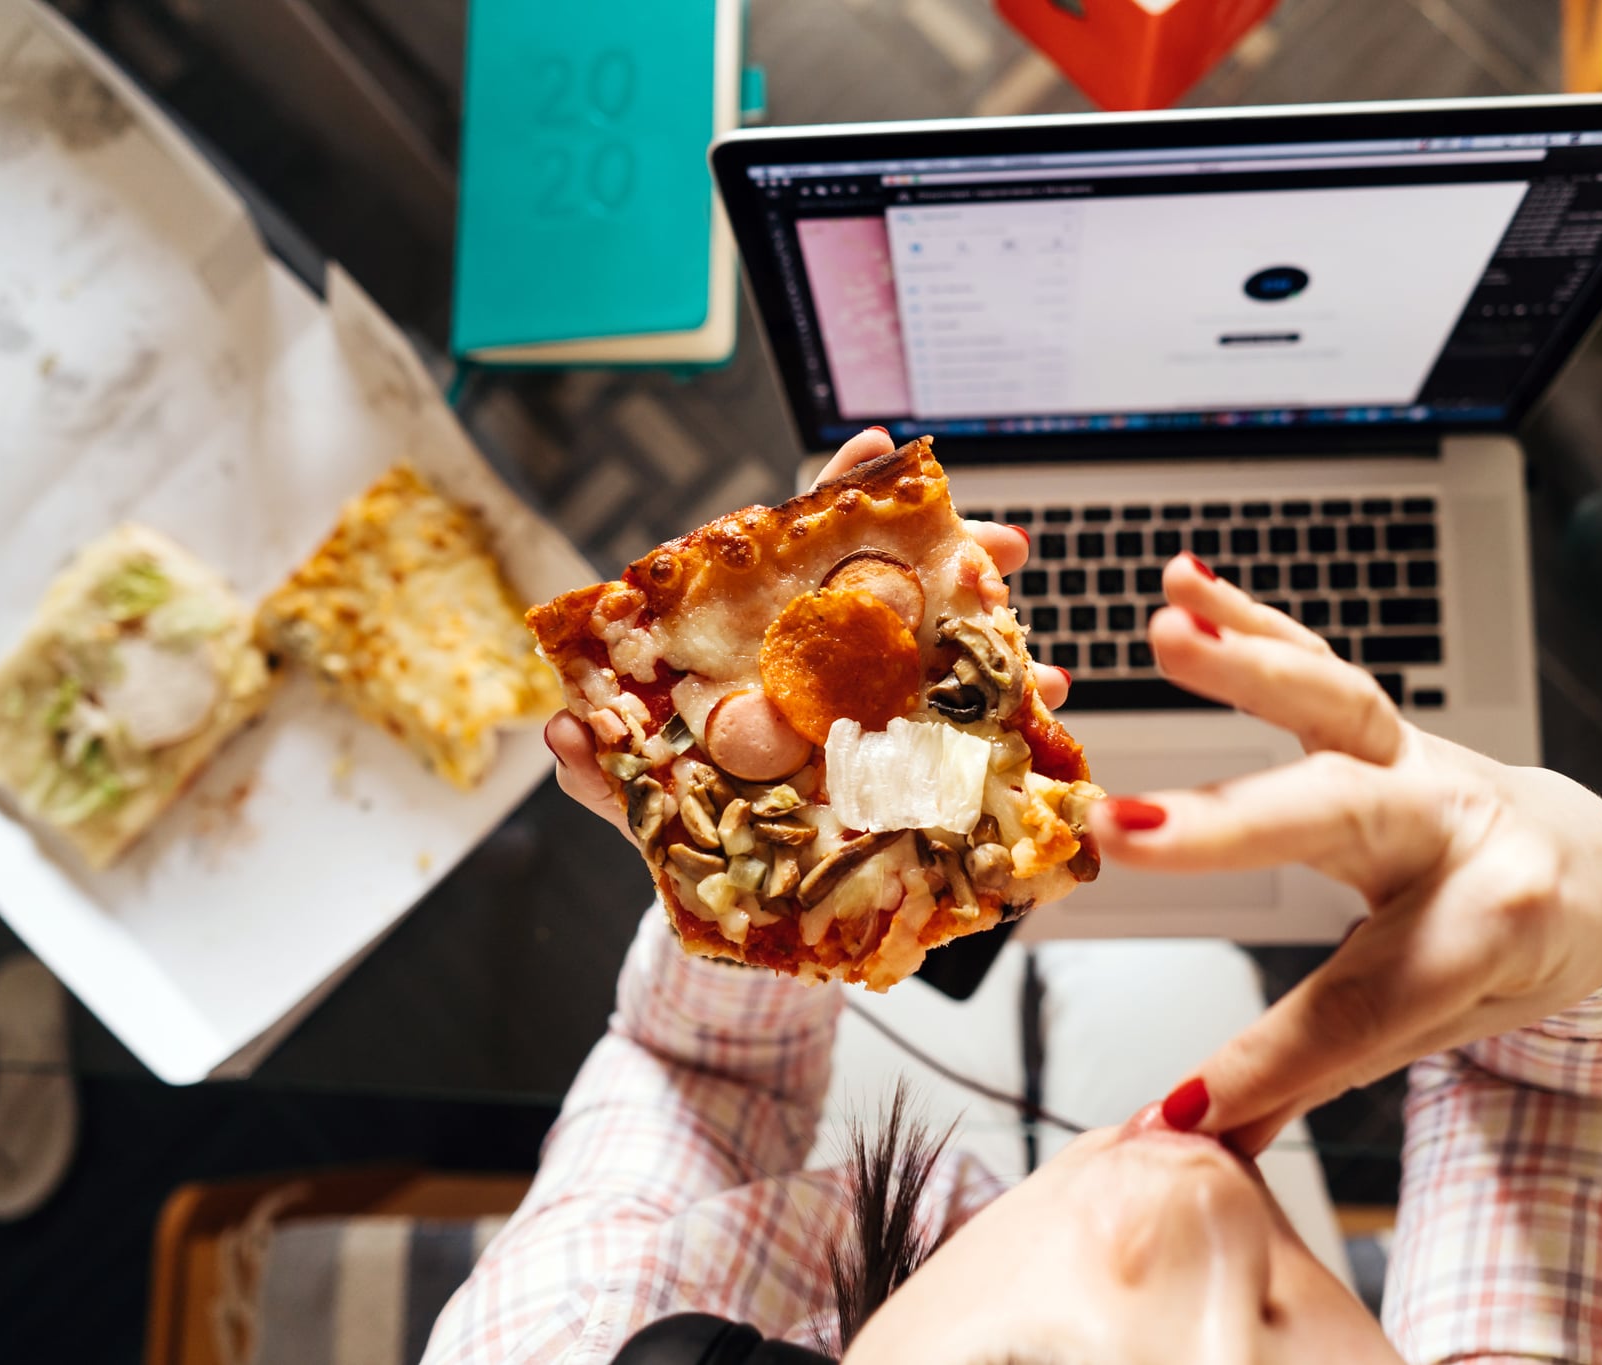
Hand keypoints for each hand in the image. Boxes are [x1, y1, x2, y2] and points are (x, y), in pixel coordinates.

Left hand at [545, 427, 1071, 835]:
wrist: (723, 895)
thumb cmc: (672, 817)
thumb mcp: (628, 795)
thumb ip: (597, 770)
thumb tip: (563, 736)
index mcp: (749, 638)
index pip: (791, 546)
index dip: (834, 492)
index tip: (879, 448)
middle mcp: (811, 657)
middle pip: (886, 585)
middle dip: (952, 559)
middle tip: (1003, 548)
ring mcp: (859, 702)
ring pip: (936, 650)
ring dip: (995, 643)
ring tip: (1037, 655)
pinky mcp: (896, 757)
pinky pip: (956, 726)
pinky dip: (1003, 718)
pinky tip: (1038, 710)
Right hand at [1088, 555, 1601, 1153]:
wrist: (1586, 874)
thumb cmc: (1508, 958)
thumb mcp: (1432, 1030)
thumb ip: (1307, 1075)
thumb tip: (1188, 1137)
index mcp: (1489, 928)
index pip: (1360, 1002)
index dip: (1269, 1061)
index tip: (1183, 1106)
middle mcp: (1457, 830)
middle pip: (1345, 819)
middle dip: (1235, 824)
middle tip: (1133, 834)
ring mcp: (1420, 759)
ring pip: (1342, 704)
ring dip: (1249, 664)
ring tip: (1170, 634)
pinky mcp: (1386, 719)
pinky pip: (1319, 660)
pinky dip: (1251, 617)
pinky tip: (1184, 582)